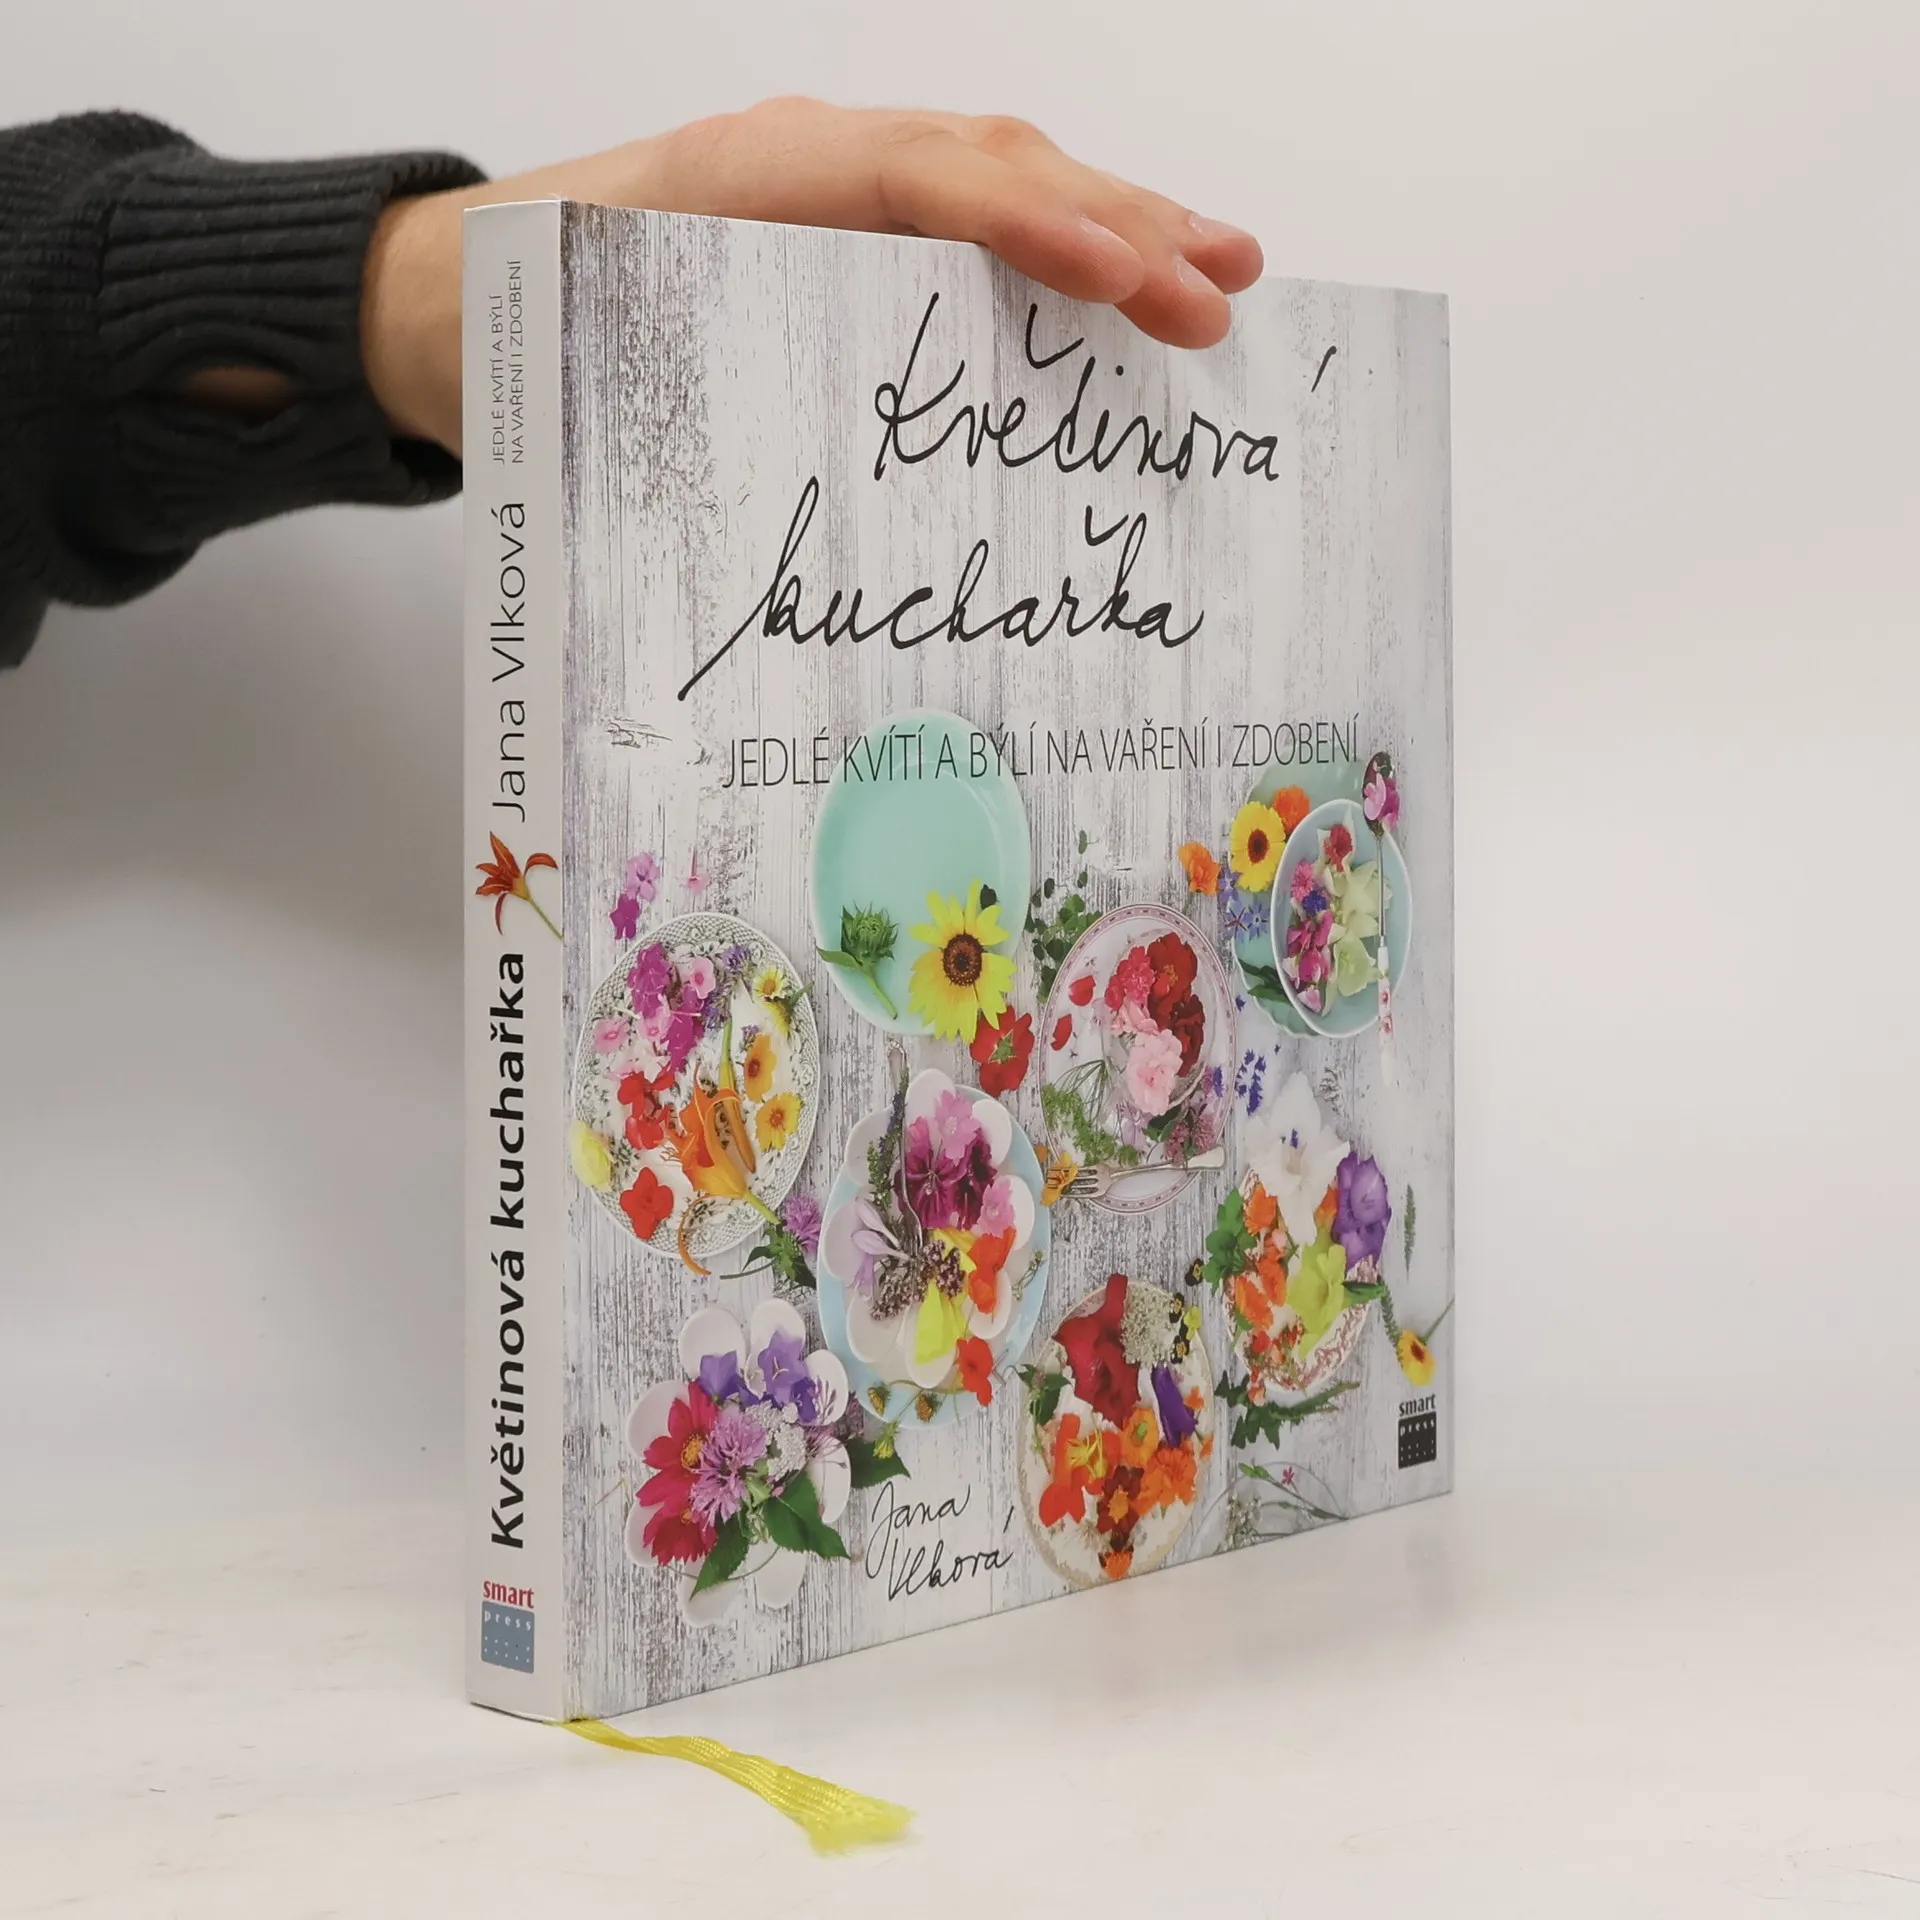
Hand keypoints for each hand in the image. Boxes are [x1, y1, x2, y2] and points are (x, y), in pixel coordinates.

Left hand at [360, 98, 1263, 454]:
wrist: (446, 300)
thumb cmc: (520, 332)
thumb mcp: (588, 355)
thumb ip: (696, 388)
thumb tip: (814, 514)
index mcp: (747, 177)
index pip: (918, 178)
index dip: (1027, 224)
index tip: (1122, 277)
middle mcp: (807, 162)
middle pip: (989, 164)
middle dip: (1116, 224)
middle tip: (1222, 291)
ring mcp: (832, 188)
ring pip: (996, 180)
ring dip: (1112, 224)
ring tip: (1218, 272)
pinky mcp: (842, 232)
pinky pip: (965, 223)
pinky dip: (1051, 248)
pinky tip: (1119, 287)